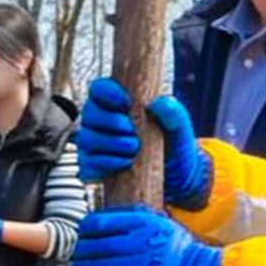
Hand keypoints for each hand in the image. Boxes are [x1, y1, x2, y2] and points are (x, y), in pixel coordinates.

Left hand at [69, 207, 224, 265]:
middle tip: (76, 255)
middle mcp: (140, 242)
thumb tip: (108, 221)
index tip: (82, 232)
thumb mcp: (162, 224)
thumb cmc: (180, 250)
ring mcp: (139, 265)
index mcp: (144, 223)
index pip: (103, 222)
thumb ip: (138, 222)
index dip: (86, 228)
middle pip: (98, 246)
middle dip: (82, 251)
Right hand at [73, 78, 210, 206]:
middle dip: (110, 122)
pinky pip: (87, 164)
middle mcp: (101, 122)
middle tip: (131, 130)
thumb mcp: (180, 127)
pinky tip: (123, 163)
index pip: (98, 88)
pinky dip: (104, 163)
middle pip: (89, 113)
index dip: (106, 92)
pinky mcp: (93, 167)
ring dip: (108, 143)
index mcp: (117, 103)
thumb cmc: (174, 145)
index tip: (126, 103)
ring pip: (85, 139)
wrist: (175, 177)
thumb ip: (174, 112)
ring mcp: (95, 146)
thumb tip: (160, 103)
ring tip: (133, 148)